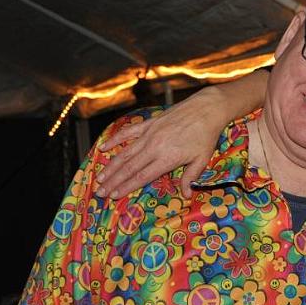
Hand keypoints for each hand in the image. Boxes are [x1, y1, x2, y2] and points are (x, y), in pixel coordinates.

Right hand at [96, 85, 233, 198]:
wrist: (206, 109)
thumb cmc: (206, 135)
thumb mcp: (202, 159)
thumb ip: (191, 177)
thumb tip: (186, 195)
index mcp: (167, 158)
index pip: (142, 177)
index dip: (126, 187)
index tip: (114, 195)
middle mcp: (154, 147)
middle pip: (129, 167)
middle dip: (113, 181)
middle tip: (100, 191)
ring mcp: (149, 134)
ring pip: (125, 152)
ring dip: (111, 166)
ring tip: (99, 177)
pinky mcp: (149, 123)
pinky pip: (128, 132)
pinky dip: (115, 140)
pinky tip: (104, 147)